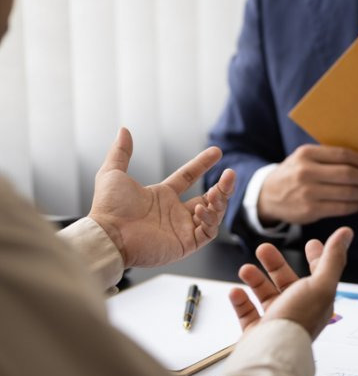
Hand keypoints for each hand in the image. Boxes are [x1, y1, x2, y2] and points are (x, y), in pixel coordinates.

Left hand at [88, 127, 235, 267]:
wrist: (109, 235)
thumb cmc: (108, 208)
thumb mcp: (113, 173)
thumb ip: (121, 152)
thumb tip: (124, 130)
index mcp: (162, 196)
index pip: (189, 177)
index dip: (203, 164)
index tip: (216, 152)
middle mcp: (175, 213)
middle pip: (208, 198)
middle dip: (223, 187)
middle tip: (230, 175)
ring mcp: (182, 229)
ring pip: (213, 215)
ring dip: (218, 202)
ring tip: (215, 193)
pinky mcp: (185, 245)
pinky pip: (208, 233)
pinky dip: (210, 220)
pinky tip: (200, 209)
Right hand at [228, 227, 352, 339]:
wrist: (273, 352)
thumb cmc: (298, 318)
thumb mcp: (321, 283)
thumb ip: (332, 257)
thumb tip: (346, 233)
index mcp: (317, 301)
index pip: (319, 274)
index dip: (317, 257)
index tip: (311, 244)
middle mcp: (299, 311)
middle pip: (287, 282)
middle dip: (275, 264)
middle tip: (263, 249)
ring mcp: (278, 323)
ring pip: (266, 296)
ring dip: (256, 280)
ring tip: (245, 269)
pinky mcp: (258, 334)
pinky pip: (248, 314)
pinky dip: (241, 302)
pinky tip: (236, 291)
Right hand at [258, 144, 357, 224]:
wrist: (269, 195)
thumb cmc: (294, 173)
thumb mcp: (303, 158)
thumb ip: (327, 157)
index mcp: (307, 154)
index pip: (343, 155)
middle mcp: (306, 172)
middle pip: (348, 174)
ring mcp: (308, 192)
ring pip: (347, 192)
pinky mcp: (310, 210)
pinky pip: (341, 208)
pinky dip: (356, 206)